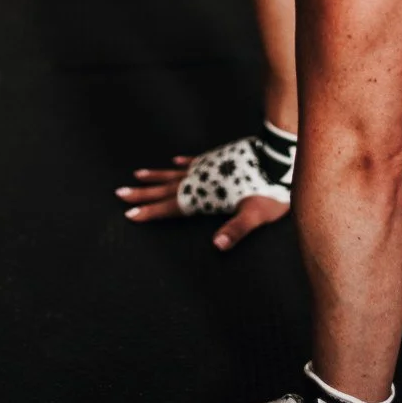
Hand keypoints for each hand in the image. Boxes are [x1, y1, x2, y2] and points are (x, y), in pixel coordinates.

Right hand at [115, 154, 288, 249]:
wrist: (281, 157)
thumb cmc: (271, 190)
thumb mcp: (256, 214)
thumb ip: (235, 229)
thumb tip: (217, 245)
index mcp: (207, 196)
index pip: (173, 206)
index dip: (151, 211)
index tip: (129, 213)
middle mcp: (202, 180)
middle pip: (166, 189)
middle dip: (143, 193)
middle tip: (119, 193)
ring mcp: (209, 167)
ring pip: (175, 173)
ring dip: (156, 176)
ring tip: (137, 175)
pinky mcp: (218, 158)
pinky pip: (193, 162)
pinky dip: (180, 164)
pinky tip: (174, 162)